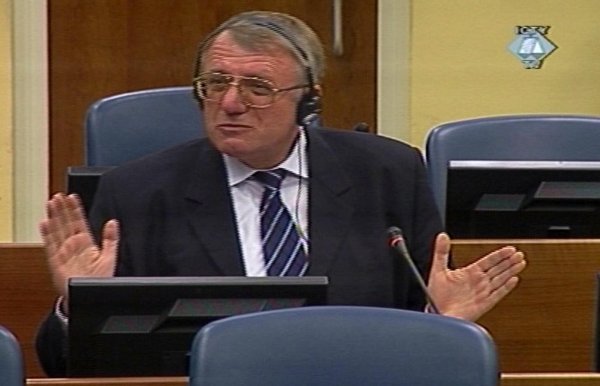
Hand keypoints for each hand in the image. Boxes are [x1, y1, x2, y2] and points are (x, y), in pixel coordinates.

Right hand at [39, 193, 118, 311]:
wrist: (91, 298)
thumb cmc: (99, 280)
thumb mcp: (109, 257)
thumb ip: (111, 239)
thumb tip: (113, 222)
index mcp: (86, 243)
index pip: (79, 222)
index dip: (75, 209)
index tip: (72, 197)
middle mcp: (73, 246)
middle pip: (66, 223)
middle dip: (62, 209)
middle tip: (59, 196)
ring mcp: (64, 253)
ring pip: (57, 231)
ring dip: (54, 217)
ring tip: (51, 203)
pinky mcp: (56, 262)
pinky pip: (51, 246)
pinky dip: (47, 235)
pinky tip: (45, 223)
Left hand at [427, 232, 525, 320]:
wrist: (436, 314)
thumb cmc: (437, 295)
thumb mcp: (438, 269)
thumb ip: (441, 252)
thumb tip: (442, 236)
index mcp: (469, 273)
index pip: (488, 261)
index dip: (500, 255)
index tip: (510, 249)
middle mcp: (478, 282)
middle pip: (498, 269)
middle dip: (509, 261)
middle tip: (520, 254)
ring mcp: (482, 293)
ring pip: (500, 279)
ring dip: (511, 271)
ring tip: (521, 263)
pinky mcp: (483, 304)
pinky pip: (497, 294)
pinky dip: (506, 287)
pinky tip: (514, 280)